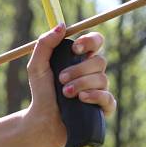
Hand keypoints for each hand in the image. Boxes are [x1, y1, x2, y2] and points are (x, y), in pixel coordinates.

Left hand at [25, 23, 116, 146]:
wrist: (41, 120)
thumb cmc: (41, 93)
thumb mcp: (37, 67)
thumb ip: (45, 45)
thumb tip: (61, 26)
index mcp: (81, 60)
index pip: (96, 41)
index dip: (90, 42)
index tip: (75, 49)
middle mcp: (93, 73)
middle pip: (99, 61)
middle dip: (79, 69)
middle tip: (61, 79)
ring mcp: (100, 90)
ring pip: (102, 79)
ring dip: (81, 84)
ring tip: (65, 93)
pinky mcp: (103, 108)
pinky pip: (108, 98)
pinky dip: (95, 96)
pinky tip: (81, 99)